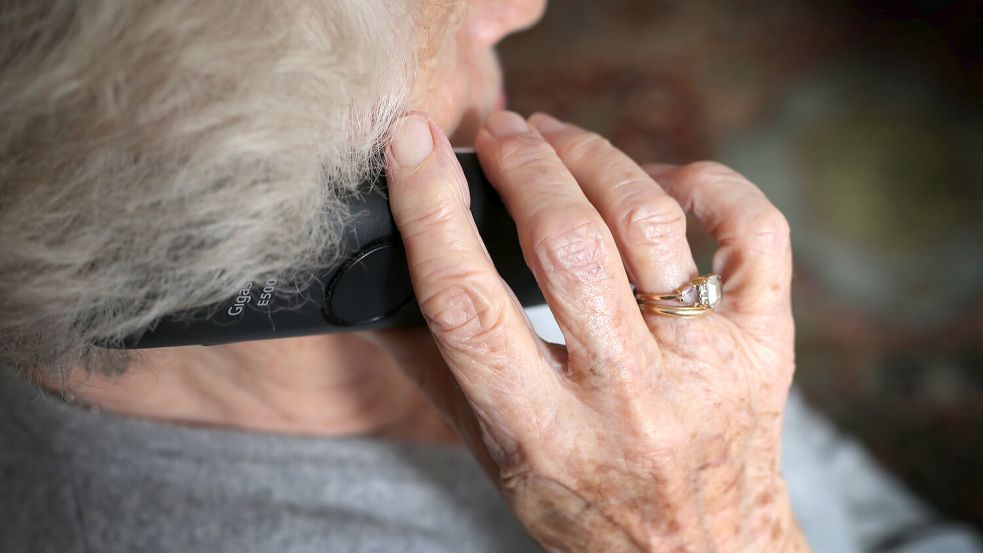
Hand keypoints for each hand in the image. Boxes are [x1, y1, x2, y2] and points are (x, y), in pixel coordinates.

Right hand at [369, 111, 807, 551]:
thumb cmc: (583, 502)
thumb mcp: (493, 453)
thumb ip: (435, 370)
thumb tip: (373, 287)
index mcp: (542, 432)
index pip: (470, 305)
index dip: (431, 211)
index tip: (412, 144)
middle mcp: (628, 398)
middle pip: (568, 246)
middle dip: (523, 166)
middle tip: (499, 130)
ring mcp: (706, 366)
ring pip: (650, 222)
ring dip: (594, 157)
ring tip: (557, 139)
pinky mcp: (764, 342)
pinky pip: (751, 230)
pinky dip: (706, 181)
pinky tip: (660, 178)